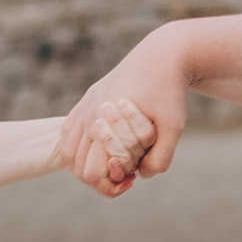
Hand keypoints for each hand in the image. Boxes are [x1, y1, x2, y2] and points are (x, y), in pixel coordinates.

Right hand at [61, 37, 190, 194]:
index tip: (133, 178)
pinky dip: (78, 148)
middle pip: (76, 166)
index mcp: (105, 123)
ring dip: (86, 165)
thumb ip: (160, 158)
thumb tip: (141, 175)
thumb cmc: (169, 91)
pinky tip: (100, 150)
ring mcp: (85, 106)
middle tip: (126, 173)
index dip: (111, 185)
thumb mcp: (173, 127)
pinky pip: (69, 132)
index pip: (90, 173)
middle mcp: (89, 115)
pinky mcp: (87, 99)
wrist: (161, 56)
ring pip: (68, 151)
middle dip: (100, 178)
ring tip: (112, 164)